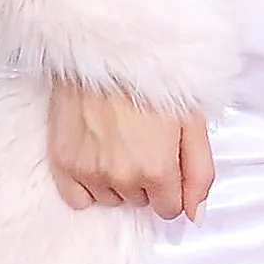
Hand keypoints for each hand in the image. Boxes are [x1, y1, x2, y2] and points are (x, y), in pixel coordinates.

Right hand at [46, 79, 214, 222]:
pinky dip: (88, 185)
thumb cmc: (154, 77)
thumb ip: (200, 173)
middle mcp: (122, 178)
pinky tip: (95, 158)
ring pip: (111, 199)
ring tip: (118, 140)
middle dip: (145, 179)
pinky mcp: (63, 163)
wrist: (107, 48)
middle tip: (142, 140)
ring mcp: (89, 172)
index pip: (170, 209)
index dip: (172, 186)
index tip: (166, 161)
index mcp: (158, 170)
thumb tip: (196, 215)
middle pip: (140, 201)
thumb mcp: (193, 122)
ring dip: (116, 180)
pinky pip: (77, 198)